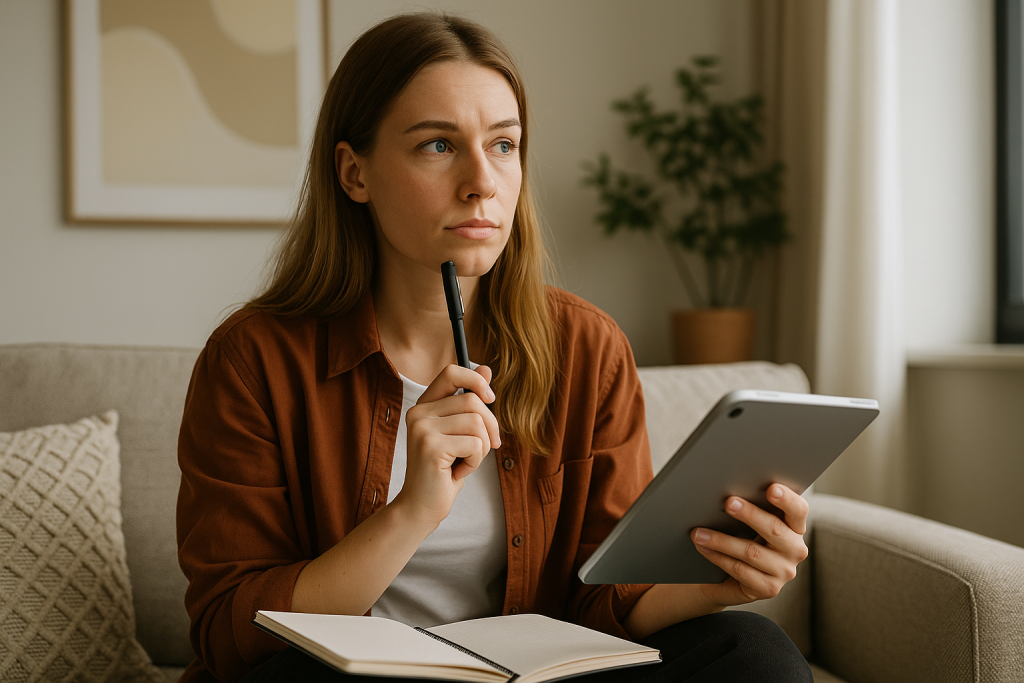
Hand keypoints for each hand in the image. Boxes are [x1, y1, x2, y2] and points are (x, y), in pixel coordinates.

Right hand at [393, 364, 499, 528]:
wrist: (422, 506)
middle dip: (490, 427)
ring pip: (477, 423)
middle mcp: (419, 413)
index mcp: (424, 406)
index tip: (490, 399)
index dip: (476, 381)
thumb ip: (470, 401)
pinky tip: (458, 472)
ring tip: (466, 461)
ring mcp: (423, 429)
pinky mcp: (431, 447)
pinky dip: (476, 462)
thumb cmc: (444, 469)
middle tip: (484, 449)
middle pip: (473, 401)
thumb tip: (486, 368)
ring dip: (482, 448)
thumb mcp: (460, 431)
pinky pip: (475, 444)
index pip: (451, 372)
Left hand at [690, 483, 808, 606]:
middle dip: (749, 514)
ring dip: (721, 540)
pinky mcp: (768, 589)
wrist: (730, 579)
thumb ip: (751, 509)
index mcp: (795, 527)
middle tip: (728, 502)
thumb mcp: (750, 524)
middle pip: (774, 529)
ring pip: (751, 552)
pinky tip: (703, 547)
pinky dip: (717, 557)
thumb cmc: (742, 540)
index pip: (798, 510)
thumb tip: (728, 493)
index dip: (787, 499)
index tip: (771, 488)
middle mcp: (795, 550)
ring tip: (699, 532)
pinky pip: (740, 570)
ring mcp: (784, 572)